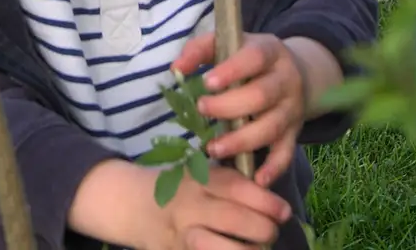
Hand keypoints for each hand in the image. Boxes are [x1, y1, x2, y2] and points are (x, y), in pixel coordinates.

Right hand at [151, 164, 289, 249]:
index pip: (235, 188)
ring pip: (220, 249)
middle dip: (263, 229)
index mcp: (196, 180)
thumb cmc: (178, 189)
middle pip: (233, 219)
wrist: (131, 205)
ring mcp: (180, 236)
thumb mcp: (199, 174)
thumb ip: (229, 183)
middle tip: (272, 232)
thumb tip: (272, 201)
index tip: (284, 211)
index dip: (265, 201)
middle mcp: (188, 207)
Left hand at [172, 32, 309, 187]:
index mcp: (270, 52)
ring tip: (213, 149)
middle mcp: (285, 81)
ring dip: (241, 141)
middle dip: (229, 107)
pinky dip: (273, 168)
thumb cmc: (249, 60)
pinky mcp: (293, 133)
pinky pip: (285, 154)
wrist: (295, 72)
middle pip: (261, 95)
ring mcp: (291, 109)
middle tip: (201, 110)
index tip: (206, 83)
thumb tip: (176, 69)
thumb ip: (200, 50)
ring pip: (270, 127)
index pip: (255, 57)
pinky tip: (255, 179)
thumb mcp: (230, 44)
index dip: (232, 71)